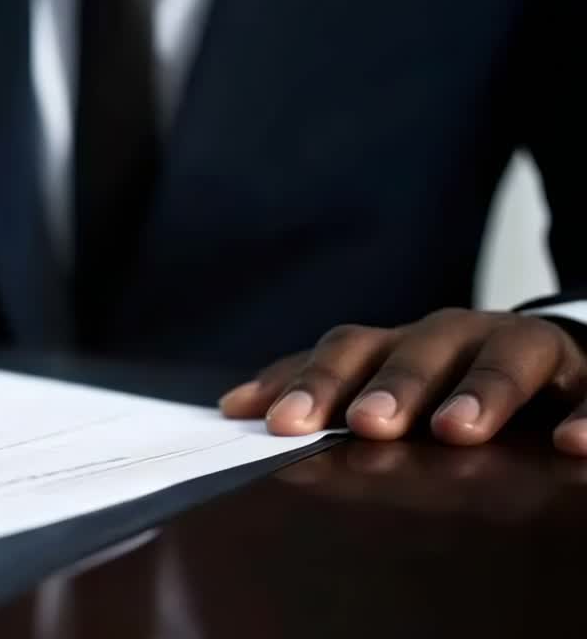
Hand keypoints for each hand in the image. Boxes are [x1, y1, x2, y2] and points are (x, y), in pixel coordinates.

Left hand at [218, 309, 586, 455]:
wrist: (540, 362)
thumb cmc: (442, 380)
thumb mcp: (380, 385)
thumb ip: (316, 395)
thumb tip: (231, 409)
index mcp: (398, 343)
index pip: (347, 350)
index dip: (313, 381)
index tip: (280, 423)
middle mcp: (454, 337)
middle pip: (418, 349)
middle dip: (391, 385)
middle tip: (368, 423)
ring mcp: (520, 350)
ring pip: (501, 356)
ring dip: (478, 391)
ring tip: (457, 430)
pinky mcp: (581, 376)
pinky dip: (585, 414)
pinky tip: (571, 445)